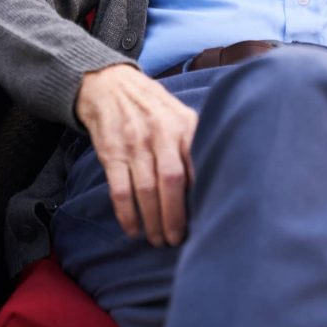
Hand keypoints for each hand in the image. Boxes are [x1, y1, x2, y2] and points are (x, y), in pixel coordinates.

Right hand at [75, 64, 197, 246]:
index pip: (198, 164)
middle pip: (172, 182)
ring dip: (152, 221)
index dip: (202, 194)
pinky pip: (120, 190)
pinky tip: (134, 230)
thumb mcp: (181, 115)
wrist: (112, 86)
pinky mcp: (112, 152)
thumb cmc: (154, 108)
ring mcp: (135, 143)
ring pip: (146, 190)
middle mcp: (161, 133)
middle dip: (175, 216)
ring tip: (158, 240)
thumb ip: (195, 143)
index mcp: (184, 125)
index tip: (206, 218)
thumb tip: (215, 181)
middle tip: (177, 240)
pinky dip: (127, 214)